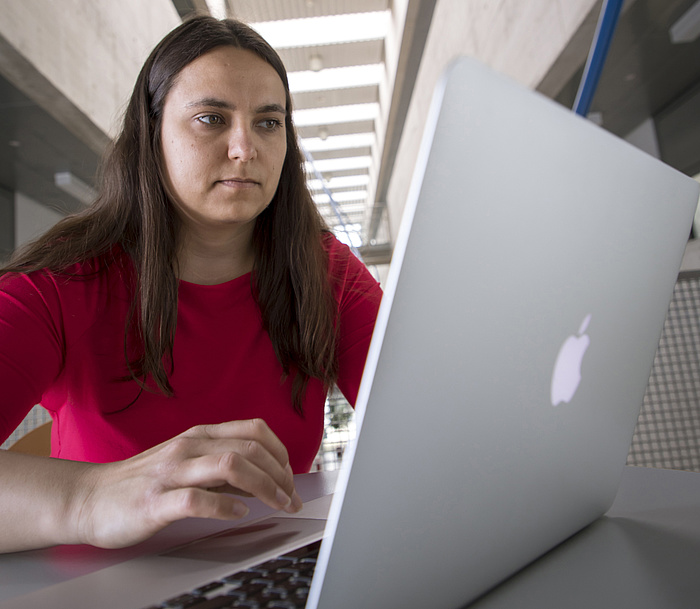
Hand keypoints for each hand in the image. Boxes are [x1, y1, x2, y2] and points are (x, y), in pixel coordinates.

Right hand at [72, 419, 302, 548]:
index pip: (254, 430)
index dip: (280, 452)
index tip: (290, 476)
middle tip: (291, 497)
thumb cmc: (143, 482)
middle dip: (280, 474)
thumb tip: (265, 475)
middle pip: (250, 448)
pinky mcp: (155, 502)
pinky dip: (225, 506)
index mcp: (199, 436)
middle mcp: (188, 448)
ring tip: (277, 504)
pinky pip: (198, 499)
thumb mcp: (187, 462)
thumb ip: (222, 465)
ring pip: (231, 465)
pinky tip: (238, 514)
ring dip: (264, 487)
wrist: (88, 498)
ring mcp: (171, 473)